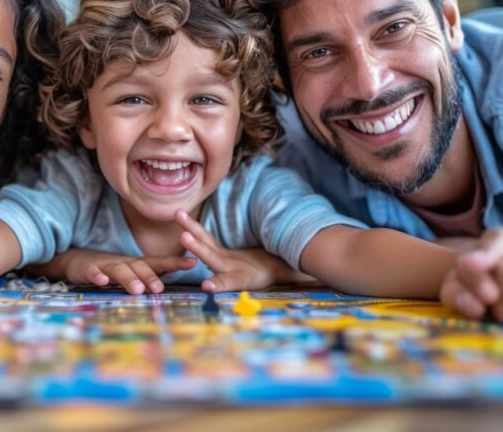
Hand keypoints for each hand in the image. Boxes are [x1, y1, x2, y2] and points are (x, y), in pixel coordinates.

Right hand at [38, 248, 195, 294]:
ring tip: (137, 290)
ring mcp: (105, 265)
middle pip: (139, 267)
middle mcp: (123, 263)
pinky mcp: (87, 269)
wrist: (76, 260)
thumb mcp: (130, 274)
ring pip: (118, 270)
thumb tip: (172, 293)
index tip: (193, 262)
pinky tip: (101, 282)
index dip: (175, 262)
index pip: (158, 263)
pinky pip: (92, 272)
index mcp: (136, 265)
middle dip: (150, 277)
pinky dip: (97, 276)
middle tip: (159, 289)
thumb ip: (148, 281)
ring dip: (128, 279)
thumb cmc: (109, 270)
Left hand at [174, 209, 312, 291]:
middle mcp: (232, 271)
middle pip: (213, 258)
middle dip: (199, 248)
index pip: (232, 283)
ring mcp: (224, 263)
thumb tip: (323, 282)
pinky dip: (196, 230)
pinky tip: (182, 220)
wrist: (275, 274)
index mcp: (246, 280)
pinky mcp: (222, 253)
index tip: (206, 286)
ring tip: (179, 216)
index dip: (220, 284)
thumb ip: (304, 278)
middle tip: (186, 238)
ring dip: (192, 231)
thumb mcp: (295, 277)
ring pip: (205, 245)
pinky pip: (207, 239)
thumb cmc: (289, 274)